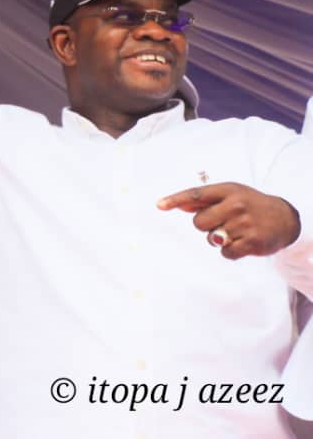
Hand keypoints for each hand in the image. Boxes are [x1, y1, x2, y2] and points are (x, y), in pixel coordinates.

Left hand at [158, 182, 300, 259]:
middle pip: (199, 222)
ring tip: (235, 231)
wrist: (284, 217)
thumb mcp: (230, 195)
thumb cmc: (249, 204)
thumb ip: (204, 200)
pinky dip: (229, 251)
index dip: (176, 200)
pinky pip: (225, 253)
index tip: (159, 205)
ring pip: (211, 239)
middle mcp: (236, 205)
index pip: (196, 194)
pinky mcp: (252, 242)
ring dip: (219, 238)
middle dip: (205, 225)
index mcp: (228, 190)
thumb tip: (178, 204)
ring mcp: (244, 224)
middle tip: (222, 221)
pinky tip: (241, 242)